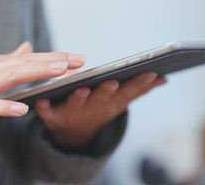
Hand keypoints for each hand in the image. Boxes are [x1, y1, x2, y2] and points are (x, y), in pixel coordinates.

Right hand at [0, 42, 85, 136]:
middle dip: (54, 62)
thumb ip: (7, 60)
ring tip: (61, 72)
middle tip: (79, 60)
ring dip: (37, 73)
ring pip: (12, 78)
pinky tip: (22, 109)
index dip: (53, 58)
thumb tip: (28, 47)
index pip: (28, 58)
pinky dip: (5, 106)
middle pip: (25, 64)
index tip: (77, 58)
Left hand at [35, 72, 166, 147]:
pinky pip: (47, 113)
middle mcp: (93, 108)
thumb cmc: (98, 110)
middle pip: (102, 99)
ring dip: (79, 98)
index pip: (127, 92)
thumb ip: (139, 89)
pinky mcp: (53, 116)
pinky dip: (44, 108)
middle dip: (107, 91)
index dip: (138, 83)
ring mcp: (73, 113)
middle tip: (112, 81)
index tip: (150, 71)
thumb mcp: (119, 102)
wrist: (72, 133)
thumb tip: (164, 78)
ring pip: (76, 104)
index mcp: (110, 103)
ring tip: (81, 89)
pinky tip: (40, 100)